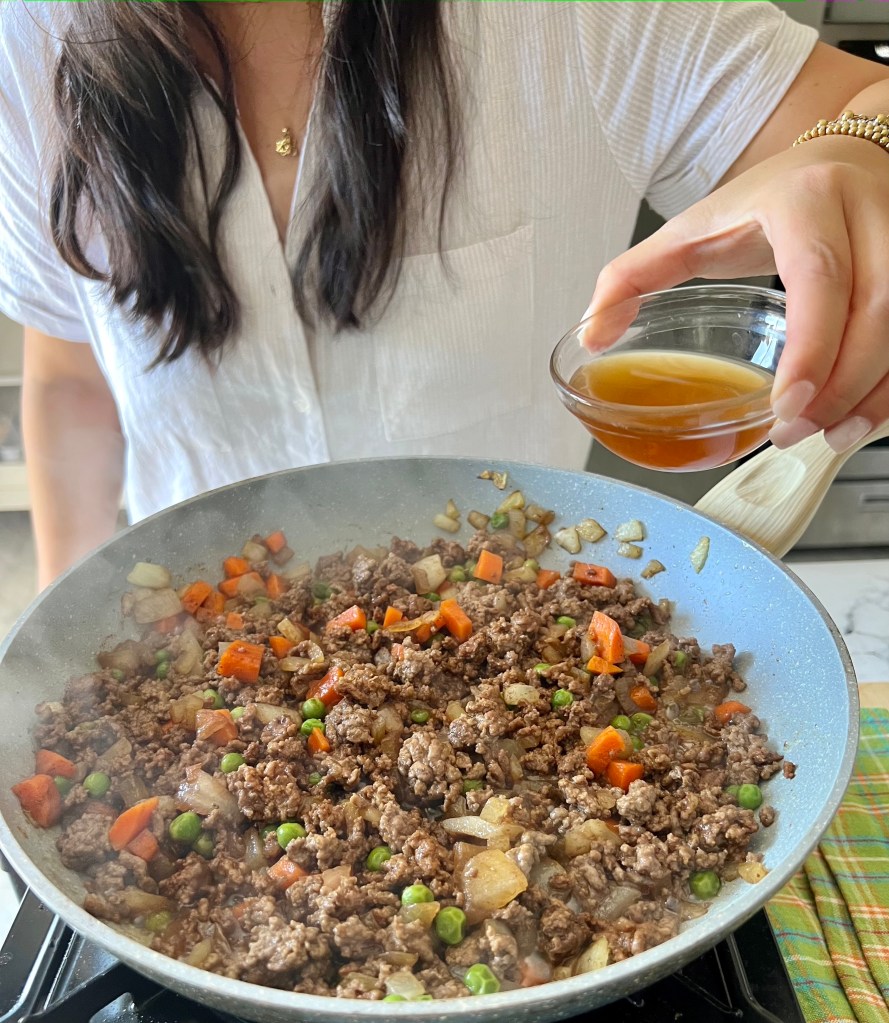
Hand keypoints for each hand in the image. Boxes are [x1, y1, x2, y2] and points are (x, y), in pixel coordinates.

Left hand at [584, 136, 888, 451]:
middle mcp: (867, 211)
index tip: (788, 403)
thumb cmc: (767, 201)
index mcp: (804, 201)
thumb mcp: (692, 228)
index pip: (820, 275)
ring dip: (874, 391)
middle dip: (842, 383)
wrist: (845, 158)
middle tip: (795, 430)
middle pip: (879, 308)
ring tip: (828, 434)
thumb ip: (633, 276)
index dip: (812, 344)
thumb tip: (591, 334)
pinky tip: (860, 415)